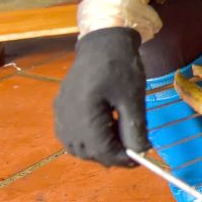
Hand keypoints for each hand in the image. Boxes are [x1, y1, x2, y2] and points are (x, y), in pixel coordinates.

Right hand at [53, 27, 149, 166]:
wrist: (103, 41)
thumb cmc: (121, 66)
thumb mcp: (133, 97)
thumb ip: (134, 128)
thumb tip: (140, 153)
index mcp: (84, 113)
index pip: (101, 150)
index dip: (121, 159)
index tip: (140, 159)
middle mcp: (66, 117)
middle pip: (87, 151)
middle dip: (111, 155)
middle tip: (133, 148)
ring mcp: (60, 113)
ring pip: (77, 146)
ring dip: (98, 149)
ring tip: (121, 138)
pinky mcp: (60, 108)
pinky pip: (70, 134)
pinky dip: (87, 139)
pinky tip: (105, 129)